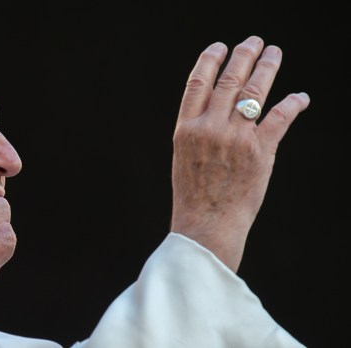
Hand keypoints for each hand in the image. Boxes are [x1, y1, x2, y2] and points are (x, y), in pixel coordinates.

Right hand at [170, 36, 309, 271]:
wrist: (207, 224)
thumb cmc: (194, 194)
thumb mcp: (185, 156)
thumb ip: (198, 129)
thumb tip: (217, 106)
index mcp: (186, 128)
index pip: (197, 82)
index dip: (210, 60)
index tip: (219, 47)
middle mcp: (210, 127)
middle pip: (229, 79)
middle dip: (243, 55)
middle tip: (254, 41)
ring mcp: (235, 138)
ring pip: (255, 91)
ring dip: (267, 67)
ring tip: (274, 53)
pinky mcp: (260, 151)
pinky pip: (280, 117)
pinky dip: (293, 103)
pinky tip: (300, 97)